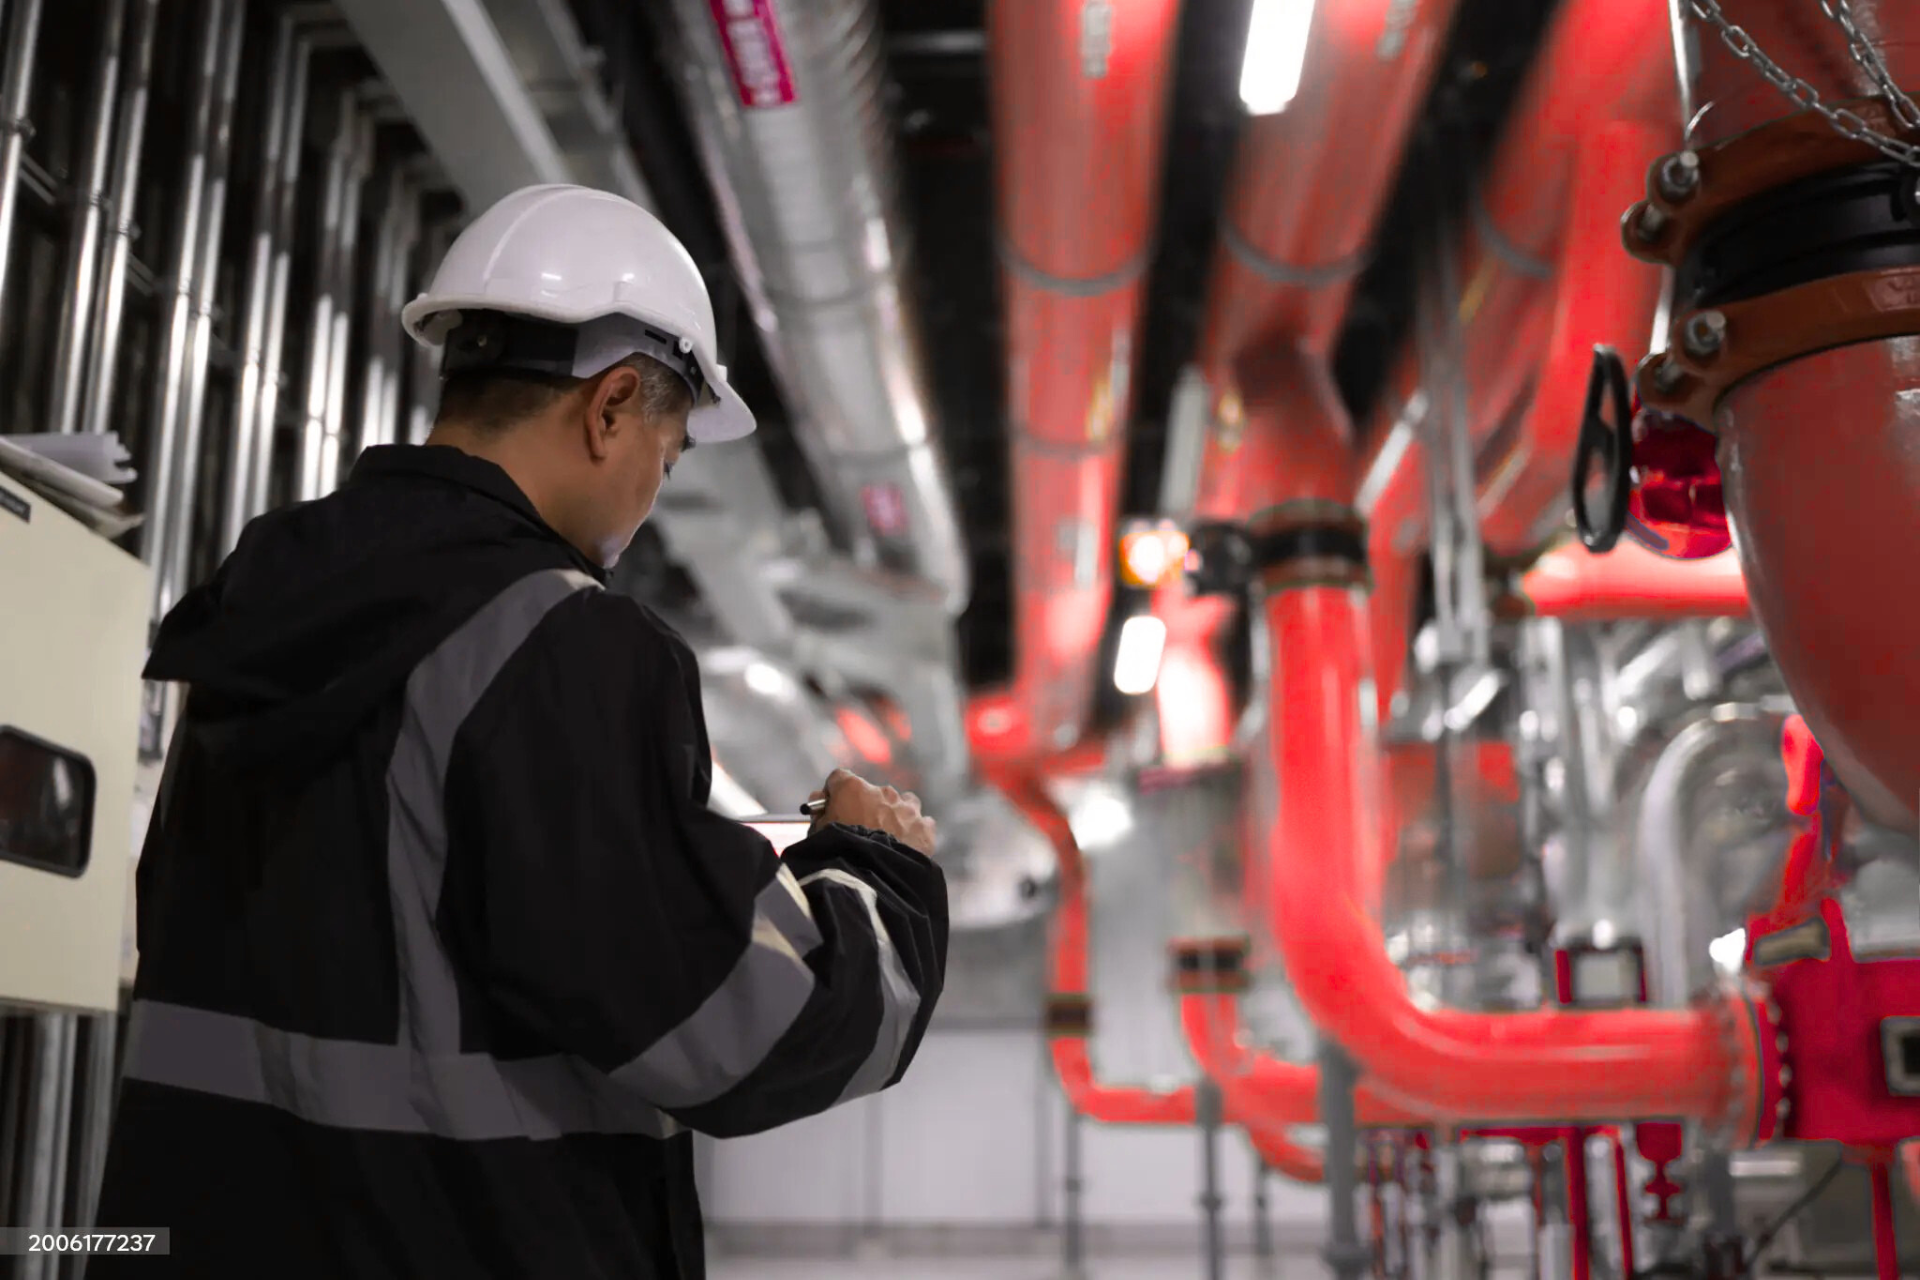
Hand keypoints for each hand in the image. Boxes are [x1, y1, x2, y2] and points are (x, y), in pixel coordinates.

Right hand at [808, 769, 936, 856]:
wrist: (872, 877)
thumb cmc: (838, 852)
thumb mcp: (818, 832)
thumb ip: (820, 812)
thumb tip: (821, 799)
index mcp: (853, 788)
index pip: (840, 778)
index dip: (835, 793)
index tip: (833, 808)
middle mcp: (883, 792)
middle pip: (874, 794)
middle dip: (868, 808)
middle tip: (862, 831)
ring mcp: (907, 808)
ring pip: (904, 803)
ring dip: (897, 815)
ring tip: (891, 837)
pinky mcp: (925, 828)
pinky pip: (923, 824)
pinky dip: (916, 832)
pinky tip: (909, 847)